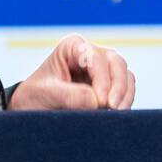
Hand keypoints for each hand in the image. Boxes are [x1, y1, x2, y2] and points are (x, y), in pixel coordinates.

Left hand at [9, 33, 134, 110]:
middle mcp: (91, 53)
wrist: (34, 107)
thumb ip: (69, 95)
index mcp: (72, 47)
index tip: (100, 102)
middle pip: (116, 63)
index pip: (95, 57)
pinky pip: (127, 89)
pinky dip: (125, 100)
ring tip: (116, 113)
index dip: (101, 79)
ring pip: (125, 75)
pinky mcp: (110, 84)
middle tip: (114, 108)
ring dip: (125, 95)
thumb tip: (96, 101)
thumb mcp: (46, 94)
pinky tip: (117, 114)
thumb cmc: (35, 95)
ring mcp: (103, 68)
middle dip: (118, 86)